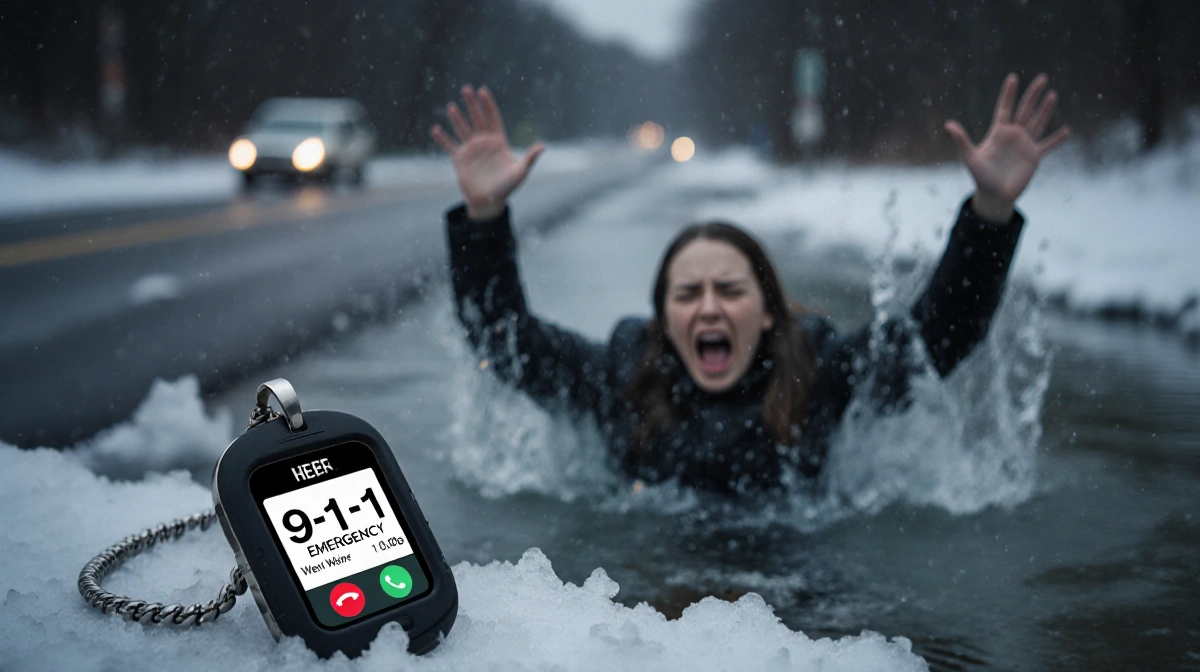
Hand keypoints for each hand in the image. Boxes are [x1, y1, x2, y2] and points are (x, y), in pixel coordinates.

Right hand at [431, 85, 544, 220]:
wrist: (490, 201)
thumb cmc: (507, 187)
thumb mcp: (520, 172)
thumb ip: (530, 158)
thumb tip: (543, 146)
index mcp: (498, 141)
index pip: (492, 118)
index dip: (488, 105)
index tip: (482, 91)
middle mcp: (483, 142)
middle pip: (477, 119)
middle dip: (472, 104)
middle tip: (466, 89)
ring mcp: (471, 149)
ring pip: (462, 129)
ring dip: (457, 118)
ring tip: (452, 107)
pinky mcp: (460, 159)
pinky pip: (449, 146)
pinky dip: (442, 139)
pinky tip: (436, 129)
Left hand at [944, 73, 1069, 222]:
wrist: (994, 195)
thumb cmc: (980, 176)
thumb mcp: (970, 157)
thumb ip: (961, 140)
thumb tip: (948, 124)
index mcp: (998, 132)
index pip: (1004, 108)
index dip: (1008, 94)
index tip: (1013, 77)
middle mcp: (1013, 135)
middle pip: (1025, 110)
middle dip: (1033, 94)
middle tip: (1042, 78)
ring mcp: (1024, 145)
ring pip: (1038, 122)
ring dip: (1045, 109)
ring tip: (1053, 94)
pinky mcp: (1034, 157)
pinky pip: (1048, 146)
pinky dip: (1057, 139)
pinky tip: (1067, 130)